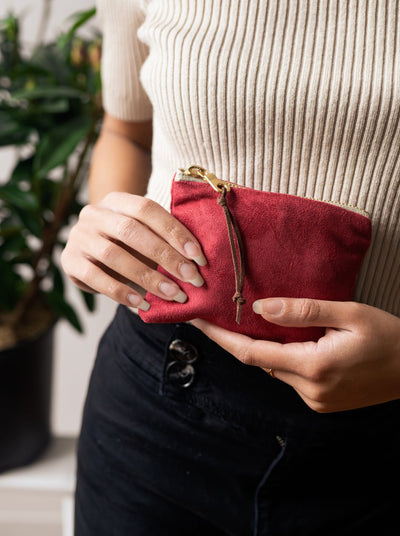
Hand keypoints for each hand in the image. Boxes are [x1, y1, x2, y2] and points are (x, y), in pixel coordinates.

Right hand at [61, 192, 205, 309]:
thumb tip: (199, 262)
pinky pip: (94, 276)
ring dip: (147, 277)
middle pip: (131, 231)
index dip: (174, 232)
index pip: (147, 209)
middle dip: (166, 256)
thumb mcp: (144, 233)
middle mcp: (94, 213)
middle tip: (191, 278)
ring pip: (113, 255)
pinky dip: (120, 291)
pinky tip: (141, 303)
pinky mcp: (69, 260)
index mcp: (117, 200)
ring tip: (173, 294)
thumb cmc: (127, 243)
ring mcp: (79, 236)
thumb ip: (165, 239)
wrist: (89, 252)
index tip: (199, 257)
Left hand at [191, 298, 399, 412]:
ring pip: (275, 368)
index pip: (252, 353)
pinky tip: (289, 338)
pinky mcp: (322, 403)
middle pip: (261, 361)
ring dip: (265, 347)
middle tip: (222, 312)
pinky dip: (283, 357)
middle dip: (240, 338)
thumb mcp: (350, 313)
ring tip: (257, 319)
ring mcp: (315, 400)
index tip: (198, 322)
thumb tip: (260, 307)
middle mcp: (309, 389)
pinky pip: (291, 376)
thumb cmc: (389, 337)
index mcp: (313, 366)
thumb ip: (303, 311)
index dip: (221, 337)